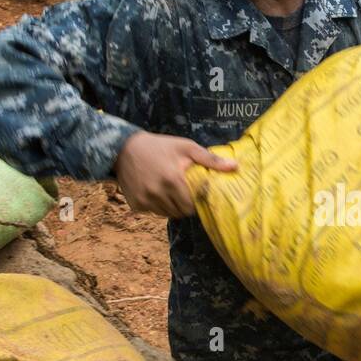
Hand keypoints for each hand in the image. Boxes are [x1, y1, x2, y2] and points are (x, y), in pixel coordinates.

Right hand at [113, 130, 236, 217]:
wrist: (124, 148)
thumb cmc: (160, 146)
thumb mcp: (186, 147)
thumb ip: (210, 160)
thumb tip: (236, 167)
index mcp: (172, 180)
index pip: (191, 207)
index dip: (195, 202)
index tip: (194, 194)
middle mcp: (157, 193)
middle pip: (179, 213)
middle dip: (183, 206)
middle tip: (182, 192)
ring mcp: (145, 200)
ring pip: (166, 214)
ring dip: (170, 207)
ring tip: (169, 191)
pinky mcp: (135, 204)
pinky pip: (152, 212)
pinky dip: (156, 205)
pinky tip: (155, 191)